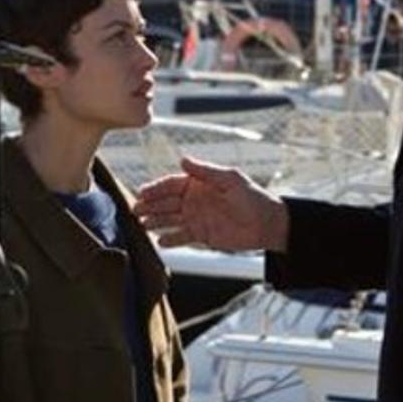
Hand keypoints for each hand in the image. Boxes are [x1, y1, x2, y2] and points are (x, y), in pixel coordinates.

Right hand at [134, 156, 288, 252]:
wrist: (267, 224)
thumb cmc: (252, 197)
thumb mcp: (230, 179)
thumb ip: (206, 171)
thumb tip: (183, 160)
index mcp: (198, 184)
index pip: (171, 184)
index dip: (156, 188)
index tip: (142, 192)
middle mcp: (193, 200)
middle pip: (166, 202)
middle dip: (150, 205)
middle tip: (135, 210)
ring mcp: (196, 218)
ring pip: (169, 219)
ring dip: (155, 221)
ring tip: (143, 225)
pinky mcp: (201, 235)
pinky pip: (181, 237)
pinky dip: (171, 240)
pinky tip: (160, 242)